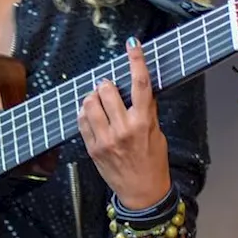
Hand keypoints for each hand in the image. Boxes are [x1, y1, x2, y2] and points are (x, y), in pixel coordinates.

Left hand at [77, 38, 170, 209]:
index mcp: (143, 123)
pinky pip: (81, 120)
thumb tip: (141, 87)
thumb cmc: (153, 162)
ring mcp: (105, 139)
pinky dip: (84, 112)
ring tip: (99, 102)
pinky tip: (92, 115)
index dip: (136, 60)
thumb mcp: (157, 133)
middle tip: (109, 88)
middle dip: (107, 84)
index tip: (132, 45)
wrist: (142, 192)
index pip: (140, 84)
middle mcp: (123, 129)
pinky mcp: (92, 148)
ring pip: (89, 103)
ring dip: (93, 97)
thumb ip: (147, 110)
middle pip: (107, 90)